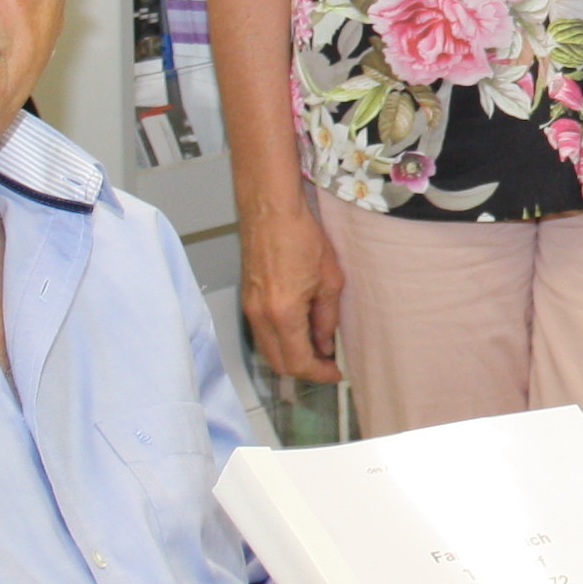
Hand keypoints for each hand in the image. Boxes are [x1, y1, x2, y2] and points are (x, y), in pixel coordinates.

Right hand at [240, 194, 349, 384]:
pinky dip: (281, 340)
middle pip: (278, 363)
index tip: (336, 372)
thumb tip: (324, 343)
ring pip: (268, 350)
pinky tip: (300, 329)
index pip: (298, 362)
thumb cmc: (301, 236)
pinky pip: (262, 333)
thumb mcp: (330, 280)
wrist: (270, 210)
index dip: (319, 373)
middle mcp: (260, 317)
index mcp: (283, 314)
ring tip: (317, 347)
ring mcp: (249, 308)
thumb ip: (327, 317)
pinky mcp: (247, 299)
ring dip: (291, 355)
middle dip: (304, 370)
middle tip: (328, 363)